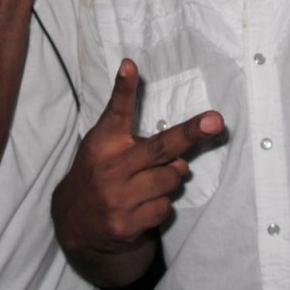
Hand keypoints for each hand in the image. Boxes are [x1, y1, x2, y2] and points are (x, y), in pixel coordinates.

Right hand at [52, 59, 223, 269]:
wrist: (74, 223)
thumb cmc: (99, 174)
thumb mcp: (104, 148)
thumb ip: (137, 143)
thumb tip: (181, 162)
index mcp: (103, 143)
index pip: (116, 112)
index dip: (124, 88)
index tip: (130, 65)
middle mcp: (110, 168)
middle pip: (160, 147)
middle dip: (190, 133)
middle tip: (215, 121)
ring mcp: (117, 198)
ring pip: (170, 180)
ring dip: (170, 180)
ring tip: (147, 184)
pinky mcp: (126, 224)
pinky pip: (165, 207)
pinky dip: (160, 204)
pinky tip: (141, 206)